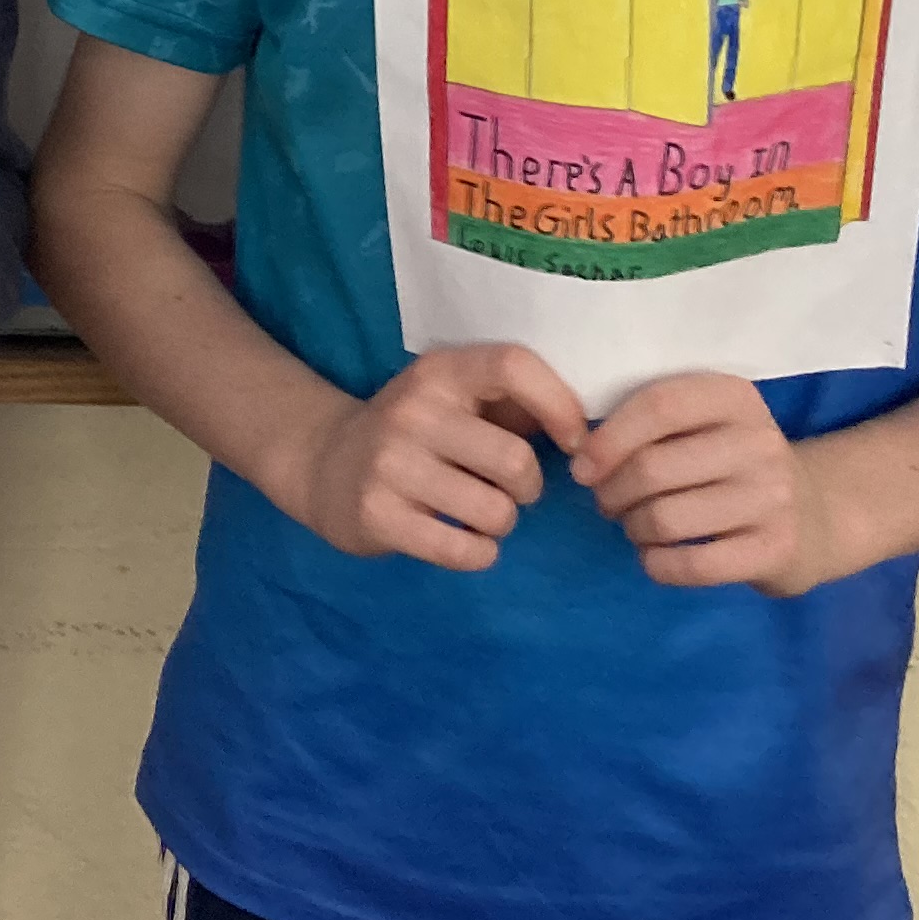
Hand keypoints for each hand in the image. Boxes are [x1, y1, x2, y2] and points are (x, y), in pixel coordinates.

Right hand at [272, 343, 587, 571]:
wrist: (325, 464)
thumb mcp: (455, 400)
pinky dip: (479, 553)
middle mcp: (412, 411)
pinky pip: (464, 549)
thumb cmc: (417, 434)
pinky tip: (465, 541)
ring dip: (501, 524)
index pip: (513, 366)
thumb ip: (514, 404)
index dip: (559, 404)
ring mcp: (390, 464)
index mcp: (439, 373)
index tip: (574, 441)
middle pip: (515, 460)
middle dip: (527, 487)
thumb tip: (592, 432)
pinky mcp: (378, 515)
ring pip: (495, 512)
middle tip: (508, 490)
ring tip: (478, 514)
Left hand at [570, 371, 844, 594]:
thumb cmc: (731, 464)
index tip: (582, 467)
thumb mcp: (703, 425)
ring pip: (665, 518)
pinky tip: (656, 556)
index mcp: (734, 398)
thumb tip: (579, 453)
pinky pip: (692, 564)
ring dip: (633, 528)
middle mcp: (759, 442)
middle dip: (611, 492)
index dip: (608, 439)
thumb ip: (649, 422)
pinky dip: (657, 564)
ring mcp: (773, 497)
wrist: (813, 515)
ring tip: (635, 526)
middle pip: (652, 467)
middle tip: (608, 503)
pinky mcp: (776, 548)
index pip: (658, 406)